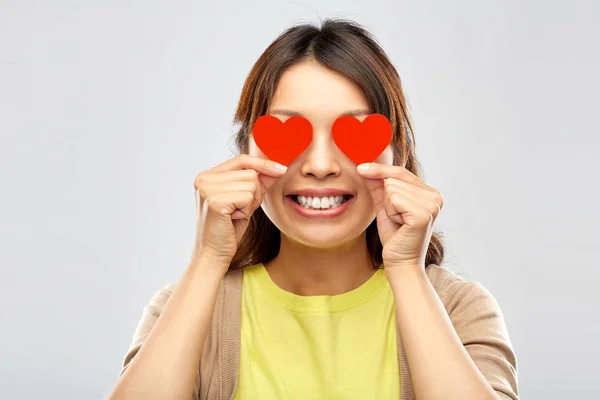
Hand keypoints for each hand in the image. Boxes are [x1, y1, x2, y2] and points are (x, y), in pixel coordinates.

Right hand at [192, 154, 286, 270]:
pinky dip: (246, 209)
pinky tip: (233, 219)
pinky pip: (247, 196)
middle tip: (240, 210)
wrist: (214, 254)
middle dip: (255, 193)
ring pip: (251, 184)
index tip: (281, 170)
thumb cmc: (228, 229)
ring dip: (250, 203)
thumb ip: (258, 183)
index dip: (263, 164)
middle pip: (250, 172)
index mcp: (207, 176)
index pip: (241, 159)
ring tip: (235, 215)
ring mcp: (207, 189)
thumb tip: (278, 168)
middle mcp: (204, 179)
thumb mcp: (245, 201)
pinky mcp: (214, 201)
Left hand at [357, 162, 443, 269]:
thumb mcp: (384, 207)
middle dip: (387, 200)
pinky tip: (400, 225)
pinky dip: (391, 212)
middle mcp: (435, 196)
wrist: (400, 262)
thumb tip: (365, 166)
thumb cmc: (394, 236)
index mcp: (430, 193)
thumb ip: (378, 186)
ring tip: (399, 222)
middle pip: (394, 179)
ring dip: (389, 207)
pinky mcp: (424, 213)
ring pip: (392, 188)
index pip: (401, 172)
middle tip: (397, 219)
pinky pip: (394, 198)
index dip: (380, 170)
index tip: (360, 167)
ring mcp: (432, 204)